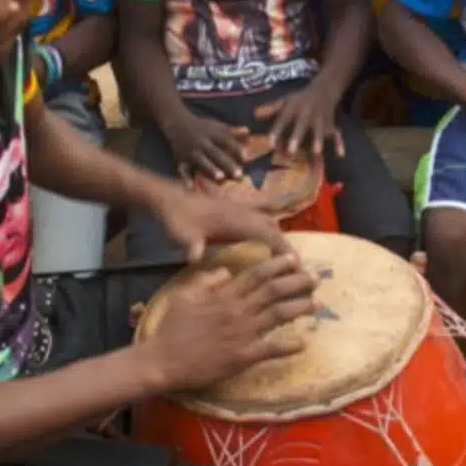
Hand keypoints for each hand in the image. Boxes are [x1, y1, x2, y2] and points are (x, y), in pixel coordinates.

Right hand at [140, 254, 318, 390]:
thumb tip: (226, 271)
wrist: (163, 362)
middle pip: (273, 291)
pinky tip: (303, 342)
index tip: (293, 259)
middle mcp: (236, 311)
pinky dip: (288, 345)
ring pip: (278, 315)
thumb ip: (206, 280)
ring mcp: (241, 334)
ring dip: (299, 308)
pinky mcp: (242, 356)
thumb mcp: (184, 296)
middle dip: (296, 282)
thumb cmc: (171, 329)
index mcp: (223, 295)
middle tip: (314, 278)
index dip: (277, 265)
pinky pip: (270, 349)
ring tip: (315, 303)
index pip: (256, 274)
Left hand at [156, 186, 290, 260]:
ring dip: (277, 236)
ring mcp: (238, 208)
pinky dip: (267, 227)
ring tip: (284, 257)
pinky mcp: (233, 208)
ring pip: (267, 220)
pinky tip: (267, 237)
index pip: (268, 234)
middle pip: (273, 227)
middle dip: (286, 246)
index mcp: (234, 219)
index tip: (298, 265)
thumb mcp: (181, 234)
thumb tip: (194, 258)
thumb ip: (191, 245)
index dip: (284, 249)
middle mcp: (242, 211)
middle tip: (296, 267)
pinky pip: (258, 216)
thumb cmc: (176, 217)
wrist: (167, 197)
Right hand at [165, 112, 249, 181]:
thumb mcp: (217, 126)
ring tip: (220, 178)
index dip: (237, 149)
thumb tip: (248, 132)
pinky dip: (186, 179)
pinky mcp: (181, 160)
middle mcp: (202, 143)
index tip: (248, 157)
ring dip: (210, 169)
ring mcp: (191, 152)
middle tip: (239, 174)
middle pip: (215, 153)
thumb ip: (233, 132)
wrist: (176, 124)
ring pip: (201, 161)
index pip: (226, 140)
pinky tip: (191, 188)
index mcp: (213, 134)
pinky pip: (183, 170)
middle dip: (226, 163)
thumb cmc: (203, 128)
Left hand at [255, 83, 343, 157]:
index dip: (277, 131)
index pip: (283, 119)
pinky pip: (337, 133)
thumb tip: (255, 115)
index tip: (270, 144)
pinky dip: (340, 143)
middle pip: (302, 125)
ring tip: (316, 152)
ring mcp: (320, 118)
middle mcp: (307, 113)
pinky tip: (340, 155)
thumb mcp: (285, 100)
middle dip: (297, 137)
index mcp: (293, 107)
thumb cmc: (300, 99)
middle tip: (291, 151)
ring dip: (318, 140)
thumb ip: (271, 109)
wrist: (324, 90)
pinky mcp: (331, 124)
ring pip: (320, 129)